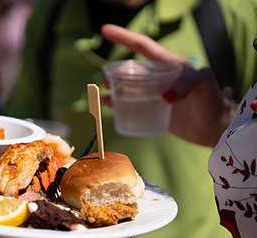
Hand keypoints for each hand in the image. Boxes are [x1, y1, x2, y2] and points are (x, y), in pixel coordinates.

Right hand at [100, 24, 235, 146]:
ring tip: (104, 95)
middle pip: (131, 69)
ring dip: (114, 87)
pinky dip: (118, 103)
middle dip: (114, 71)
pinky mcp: (152, 109)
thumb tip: (164, 95)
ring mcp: (154, 93)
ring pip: (128, 86)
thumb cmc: (212, 101)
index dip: (124, 37)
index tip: (105, 30)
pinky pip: (131, 103)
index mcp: (168, 64)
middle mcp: (158, 76)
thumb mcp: (205, 84)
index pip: (142, 46)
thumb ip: (187, 84)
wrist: (213, 127)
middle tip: (105, 81)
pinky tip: (110, 106)